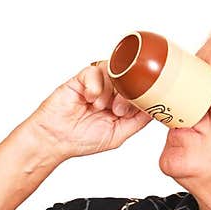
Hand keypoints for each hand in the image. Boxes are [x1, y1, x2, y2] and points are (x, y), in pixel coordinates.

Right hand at [30, 60, 151, 160]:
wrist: (54, 139)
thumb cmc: (82, 139)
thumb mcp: (118, 134)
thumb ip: (137, 121)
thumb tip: (156, 110)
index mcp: (120, 103)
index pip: (139, 90)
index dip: (143, 95)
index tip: (142, 104)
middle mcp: (109, 91)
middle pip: (128, 79)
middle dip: (127, 94)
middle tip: (117, 111)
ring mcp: (95, 84)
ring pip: (113, 72)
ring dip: (110, 90)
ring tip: (100, 107)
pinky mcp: (80, 79)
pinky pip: (94, 70)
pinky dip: (95, 85)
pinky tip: (89, 99)